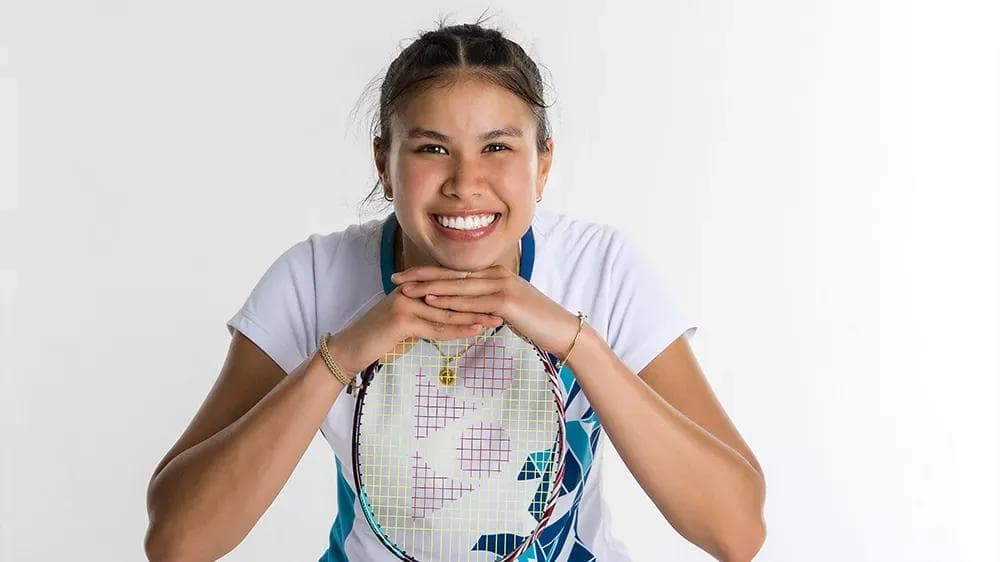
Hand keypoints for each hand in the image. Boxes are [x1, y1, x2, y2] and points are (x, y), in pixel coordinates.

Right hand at [324, 284, 504, 374]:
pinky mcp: (402, 319)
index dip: (475, 292)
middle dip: (480, 301)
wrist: (352, 348)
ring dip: (474, 316)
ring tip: (497, 320)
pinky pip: (436, 327)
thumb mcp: (408, 322)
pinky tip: (474, 331)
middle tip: (507, 306)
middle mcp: (411, 289)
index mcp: (415, 286)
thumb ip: (429, 315)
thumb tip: (454, 317)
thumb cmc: (381, 337)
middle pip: (453, 295)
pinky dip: (457, 329)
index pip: (451, 287)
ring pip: (447, 311)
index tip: (499, 297)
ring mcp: (406, 302)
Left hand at [391, 264, 581, 358]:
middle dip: (420, 275)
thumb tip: (471, 311)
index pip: (456, 272)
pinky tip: (432, 301)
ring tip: (405, 289)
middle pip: (451, 274)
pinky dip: (449, 301)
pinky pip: (471, 302)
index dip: (429, 272)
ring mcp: (501, 286)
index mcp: (495, 275)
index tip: (406, 275)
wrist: (562, 330)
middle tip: (395, 277)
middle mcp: (497, 275)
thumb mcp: (508, 309)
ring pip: (458, 286)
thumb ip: (488, 305)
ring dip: (429, 287)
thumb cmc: (536, 323)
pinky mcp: (505, 302)